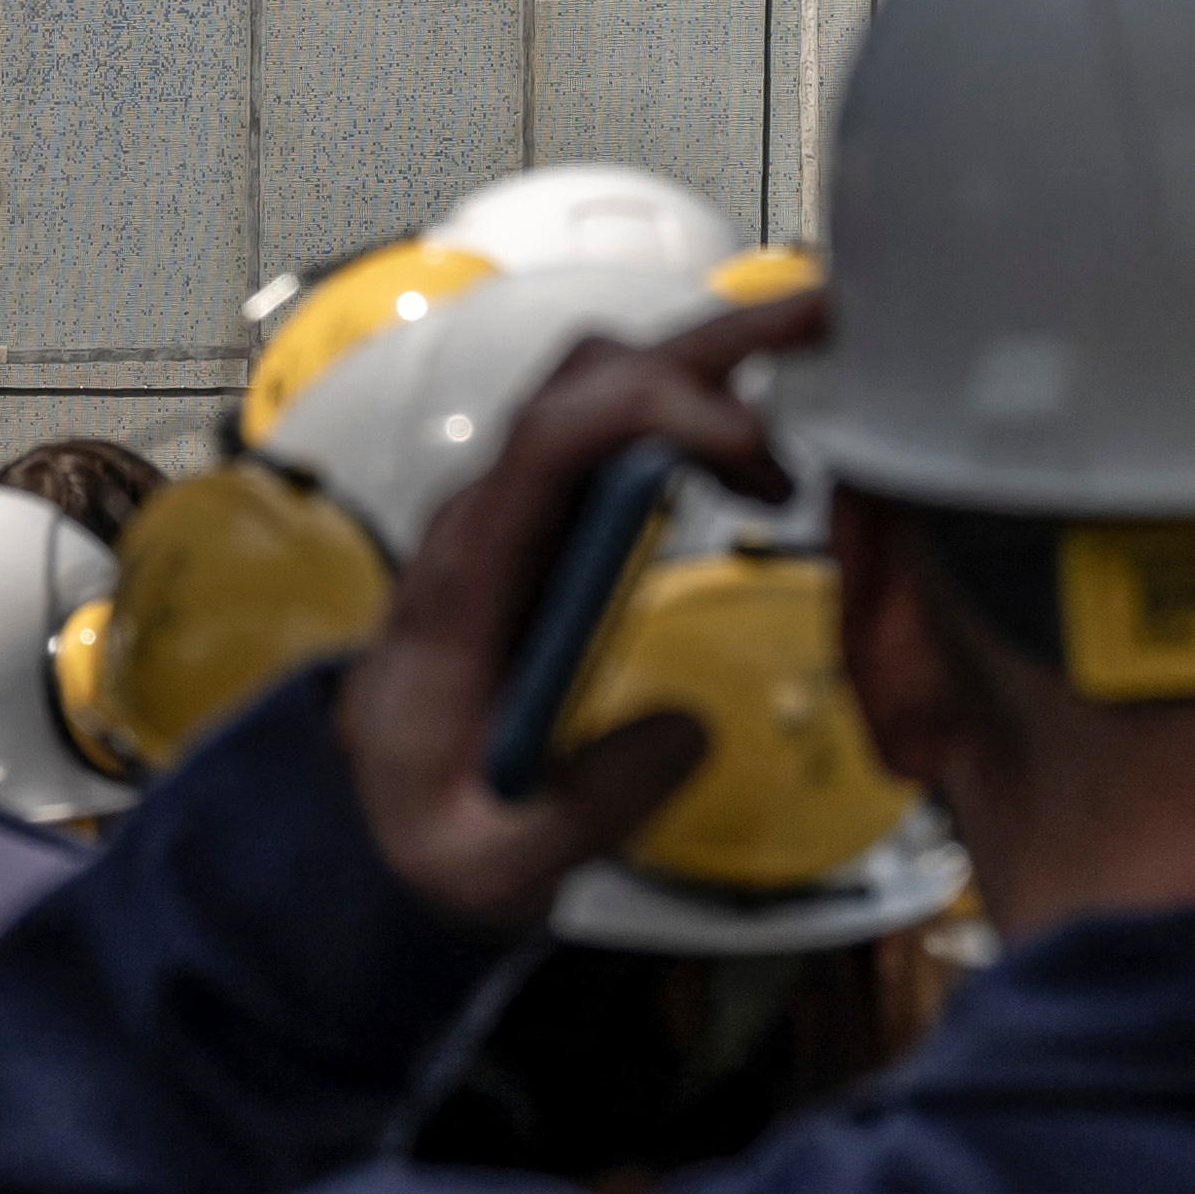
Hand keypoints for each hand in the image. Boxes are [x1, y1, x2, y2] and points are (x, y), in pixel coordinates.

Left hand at [334, 290, 826, 930]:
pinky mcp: (547, 525)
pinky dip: (694, 413)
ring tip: (808, 403)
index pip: (544, 444)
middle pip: (584, 381)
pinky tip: (758, 461)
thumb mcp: (490, 864)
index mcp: (463, 582)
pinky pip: (616, 430)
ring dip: (706, 369)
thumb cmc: (425, 830)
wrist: (374, 817)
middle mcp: (485, 518)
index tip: (747, 443)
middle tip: (820, 329)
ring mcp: (514, 512)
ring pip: (602, 386)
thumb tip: (689, 731)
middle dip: (702, 345)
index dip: (646, 411)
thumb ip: (586, 808)